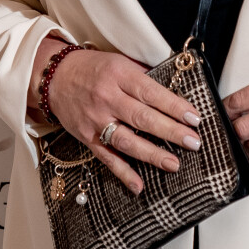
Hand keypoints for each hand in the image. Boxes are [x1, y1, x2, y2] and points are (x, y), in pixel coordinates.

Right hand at [30, 40, 203, 194]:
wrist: (54, 77)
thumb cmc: (92, 68)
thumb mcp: (119, 62)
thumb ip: (143, 77)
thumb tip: (171, 92)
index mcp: (118, 75)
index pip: (151, 93)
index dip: (174, 107)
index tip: (194, 118)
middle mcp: (107, 98)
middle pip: (143, 118)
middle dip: (171, 131)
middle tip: (193, 142)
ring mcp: (96, 120)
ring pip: (127, 141)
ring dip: (152, 155)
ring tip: (174, 164)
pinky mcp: (87, 138)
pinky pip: (107, 158)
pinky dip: (123, 173)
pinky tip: (138, 186)